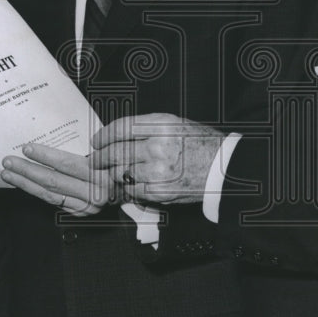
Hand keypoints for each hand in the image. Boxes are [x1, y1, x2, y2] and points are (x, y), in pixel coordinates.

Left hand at [0, 142, 117, 214]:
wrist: (132, 188)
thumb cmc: (120, 162)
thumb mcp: (110, 149)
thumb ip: (91, 143)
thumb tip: (57, 131)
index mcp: (103, 174)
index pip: (67, 164)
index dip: (46, 156)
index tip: (27, 148)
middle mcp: (95, 193)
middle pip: (54, 180)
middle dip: (28, 170)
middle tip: (9, 161)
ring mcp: (87, 206)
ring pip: (50, 194)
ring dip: (26, 184)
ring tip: (9, 174)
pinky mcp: (80, 213)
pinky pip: (54, 201)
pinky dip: (37, 192)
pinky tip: (24, 184)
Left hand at [90, 113, 225, 204]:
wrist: (222, 169)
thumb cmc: (200, 145)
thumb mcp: (175, 125)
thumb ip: (146, 129)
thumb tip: (117, 136)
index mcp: (162, 125)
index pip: (122, 128)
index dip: (104, 135)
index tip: (97, 140)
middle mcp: (159, 146)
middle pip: (117, 151)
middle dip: (101, 157)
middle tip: (95, 160)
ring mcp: (158, 171)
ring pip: (121, 172)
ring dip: (113, 173)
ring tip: (111, 172)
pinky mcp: (160, 191)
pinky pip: (132, 190)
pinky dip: (126, 187)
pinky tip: (128, 184)